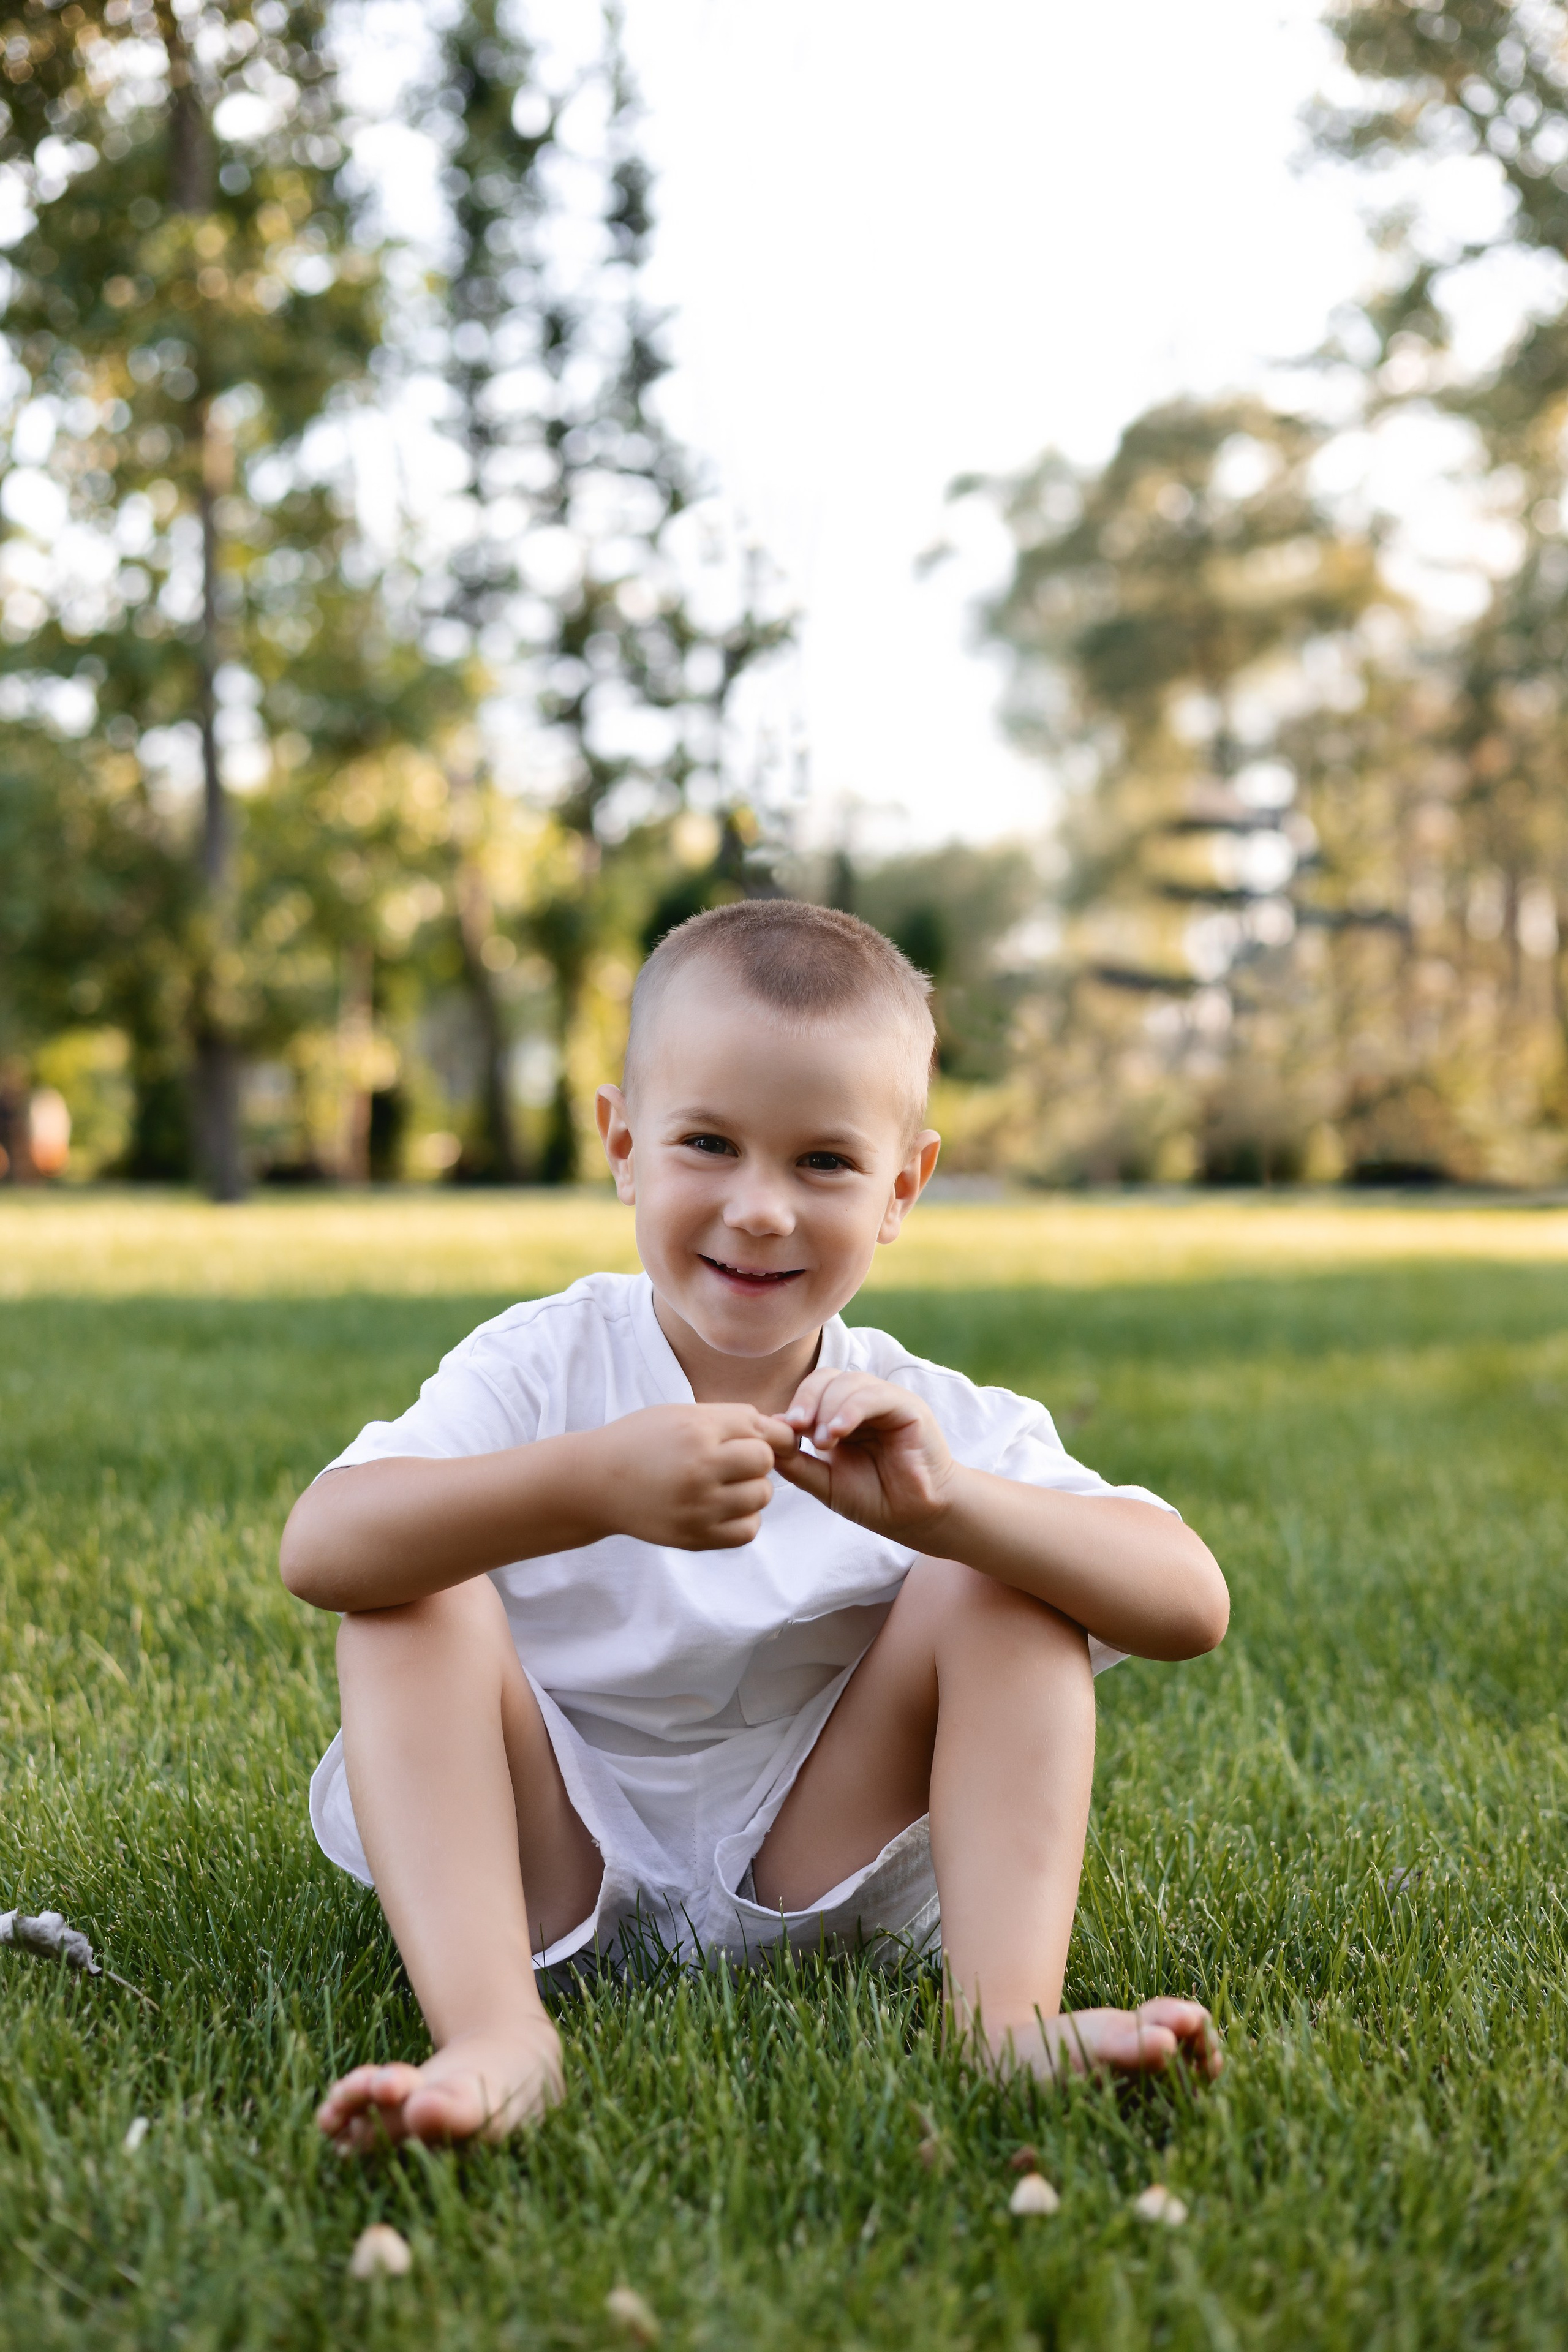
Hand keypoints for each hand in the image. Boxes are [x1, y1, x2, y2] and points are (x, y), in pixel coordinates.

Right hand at [592, 1403, 796, 1550]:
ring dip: (752, 1489)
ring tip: (726, 1484)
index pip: (762, 1431)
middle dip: (756, 1459)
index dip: (770, 1435)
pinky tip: (724, 1508)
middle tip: (734, 1461)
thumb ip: (731, 1419)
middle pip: (764, 1461)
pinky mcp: (694, 1537)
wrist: (595, 1483)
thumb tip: (784, 1432)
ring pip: (762, 1496)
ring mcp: (698, 1507)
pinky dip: (744, 1519)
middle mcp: (700, 1469)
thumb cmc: (641, 1441)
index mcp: (697, 1431)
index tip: (766, 1439)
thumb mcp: (682, 1415)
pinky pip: (747, 1530)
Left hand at [773, 1370, 955, 1542]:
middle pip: (827, 1378)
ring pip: (848, 1383)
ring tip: (824, 1443)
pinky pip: (874, 1396)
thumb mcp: (825, 1481)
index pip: (813, 1389)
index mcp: (841, 1413)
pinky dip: (852, 1410)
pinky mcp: (907, 1407)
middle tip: (797, 1429)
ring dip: (828, 1409)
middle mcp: (862, 1402)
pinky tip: (839, 1432)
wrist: (914, 1517)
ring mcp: (885, 1401)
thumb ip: (797, 1462)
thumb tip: (767, 1436)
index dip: (796, 1404)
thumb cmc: (873, 1497)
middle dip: (807, 1401)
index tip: (781, 1431)